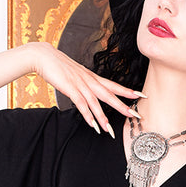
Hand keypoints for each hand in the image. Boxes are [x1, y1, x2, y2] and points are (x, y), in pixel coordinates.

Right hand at [27, 42, 143, 136]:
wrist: (44, 56)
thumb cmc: (59, 66)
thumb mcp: (77, 75)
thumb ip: (85, 83)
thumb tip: (91, 93)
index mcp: (93, 77)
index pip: (114, 85)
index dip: (128, 91)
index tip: (141, 96)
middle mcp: (89, 81)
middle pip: (110, 95)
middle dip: (123, 106)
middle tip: (135, 116)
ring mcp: (80, 84)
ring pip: (96, 103)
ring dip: (103, 117)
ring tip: (111, 130)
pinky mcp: (70, 88)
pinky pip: (81, 104)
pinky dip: (87, 115)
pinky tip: (92, 125)